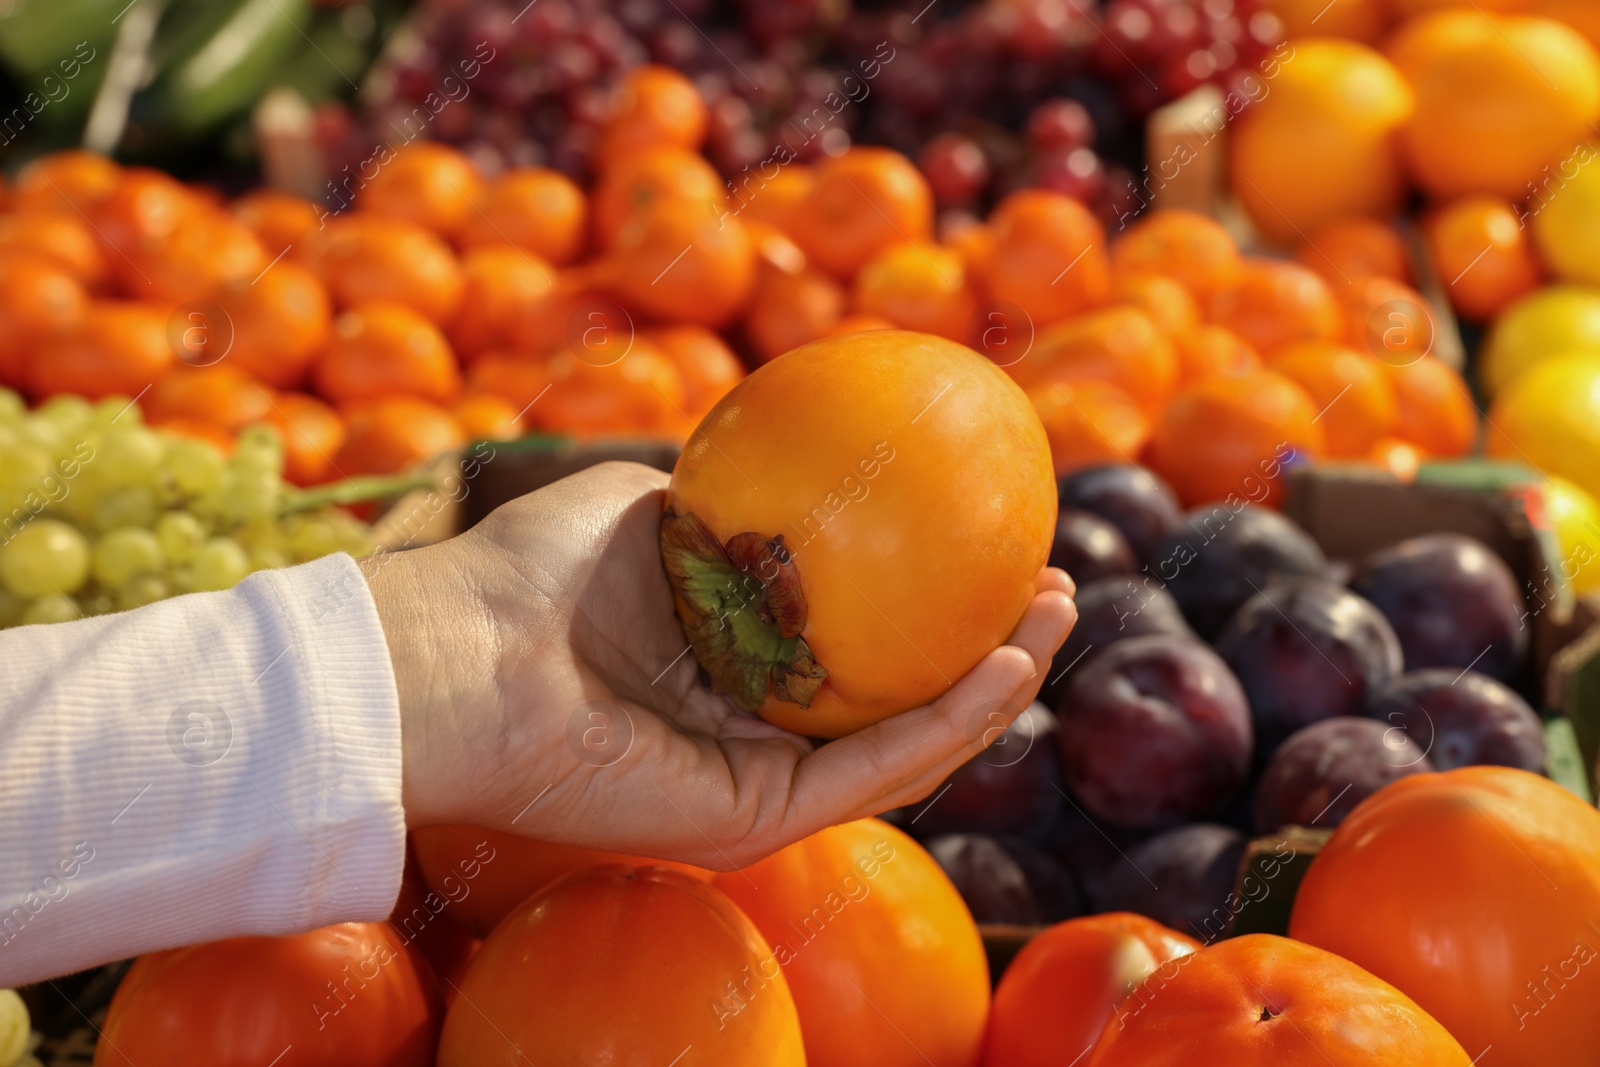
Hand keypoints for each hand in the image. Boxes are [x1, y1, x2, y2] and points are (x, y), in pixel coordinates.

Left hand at [362, 461, 1075, 869]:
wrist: (455, 655)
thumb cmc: (527, 574)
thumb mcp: (640, 506)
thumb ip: (715, 494)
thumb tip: (784, 457)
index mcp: (718, 672)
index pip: (845, 651)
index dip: (923, 607)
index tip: (985, 543)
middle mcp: (741, 737)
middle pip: (890, 705)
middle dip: (979, 654)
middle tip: (1049, 591)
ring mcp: (749, 786)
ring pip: (900, 749)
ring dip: (991, 690)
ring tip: (1054, 619)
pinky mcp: (748, 821)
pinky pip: (871, 771)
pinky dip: (949, 720)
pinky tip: (1007, 664)